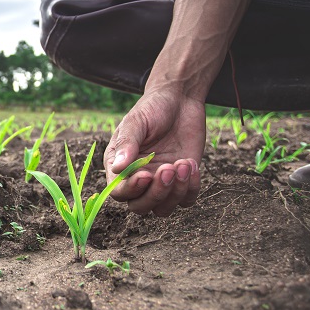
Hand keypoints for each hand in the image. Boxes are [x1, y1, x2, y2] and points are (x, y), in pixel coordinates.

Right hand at [103, 89, 204, 215]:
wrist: (180, 100)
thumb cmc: (152, 108)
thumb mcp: (136, 122)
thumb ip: (127, 144)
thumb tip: (117, 168)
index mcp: (119, 167)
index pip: (119, 191)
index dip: (132, 189)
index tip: (147, 174)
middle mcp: (138, 179)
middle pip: (140, 206)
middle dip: (156, 193)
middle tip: (169, 168)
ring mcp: (161, 183)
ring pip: (163, 209)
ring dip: (176, 192)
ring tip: (184, 164)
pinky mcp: (182, 182)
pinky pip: (186, 201)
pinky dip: (191, 188)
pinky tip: (192, 164)